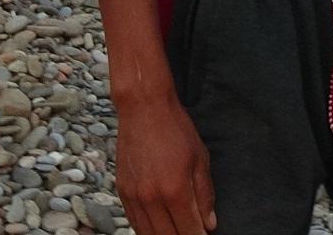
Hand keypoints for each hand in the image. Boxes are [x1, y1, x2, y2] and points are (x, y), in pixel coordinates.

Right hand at [115, 99, 216, 234]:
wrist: (144, 110)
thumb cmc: (176, 130)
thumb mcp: (200, 159)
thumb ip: (205, 195)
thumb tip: (209, 223)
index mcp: (175, 190)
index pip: (189, 230)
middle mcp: (152, 198)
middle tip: (193, 233)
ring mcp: (134, 196)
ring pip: (149, 233)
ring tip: (178, 231)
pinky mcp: (122, 192)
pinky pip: (134, 221)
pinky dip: (147, 229)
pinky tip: (158, 228)